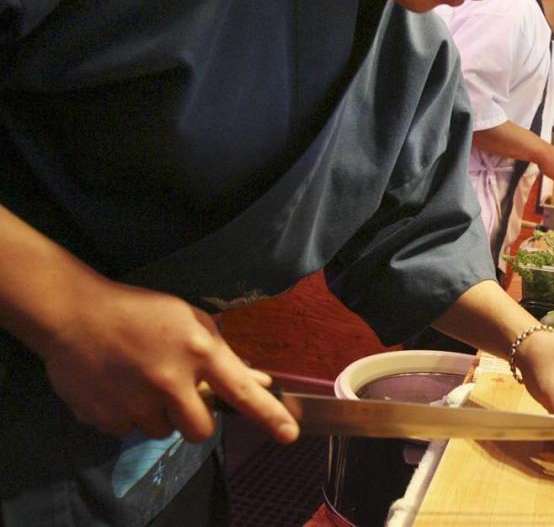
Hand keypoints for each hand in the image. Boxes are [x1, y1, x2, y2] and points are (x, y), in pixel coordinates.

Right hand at [39, 277, 298, 443]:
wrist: (75, 314)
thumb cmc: (141, 311)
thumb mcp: (191, 321)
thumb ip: (225, 356)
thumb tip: (261, 381)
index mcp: (196, 350)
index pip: (240, 390)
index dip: (266, 414)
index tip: (288, 434)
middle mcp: (169, 380)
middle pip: (200, 430)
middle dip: (197, 421)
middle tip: (183, 398)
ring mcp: (134, 402)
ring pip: (163, 431)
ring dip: (160, 415)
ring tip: (143, 381)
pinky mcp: (104, 417)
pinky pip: (128, 430)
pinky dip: (129, 414)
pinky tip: (119, 385)